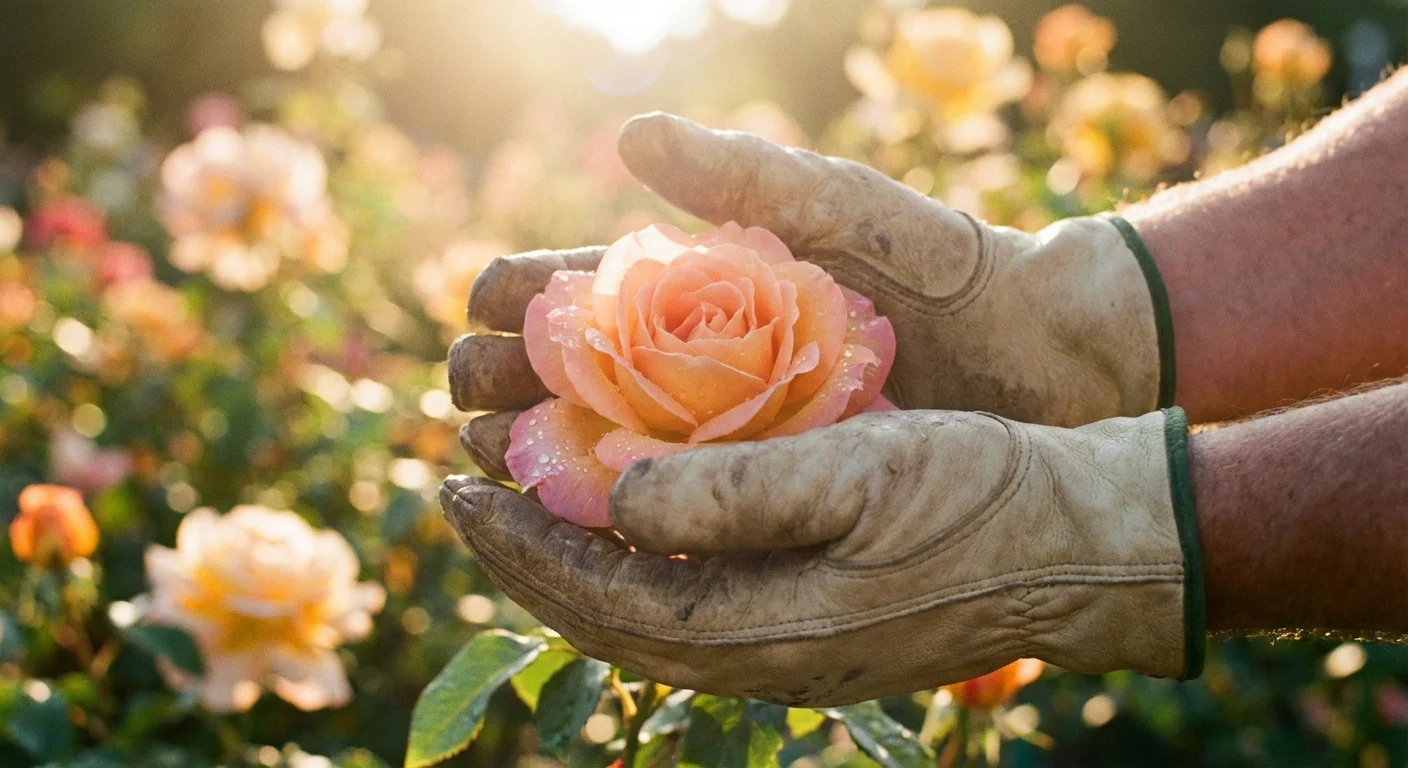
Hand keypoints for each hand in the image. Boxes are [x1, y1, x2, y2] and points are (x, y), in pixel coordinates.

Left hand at [441, 407, 1202, 705]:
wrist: (1084, 546)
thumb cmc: (983, 499)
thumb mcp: (862, 473)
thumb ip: (736, 490)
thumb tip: (617, 495)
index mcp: (759, 631)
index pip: (598, 600)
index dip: (516, 546)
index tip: (451, 487)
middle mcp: (760, 657)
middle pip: (604, 618)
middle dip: (524, 558)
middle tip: (461, 490)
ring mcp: (788, 649)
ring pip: (642, 612)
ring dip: (573, 558)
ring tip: (523, 500)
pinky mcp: (813, 624)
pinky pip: (691, 600)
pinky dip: (637, 557)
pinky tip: (629, 513)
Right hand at [450, 113, 1172, 471]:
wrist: (1048, 357)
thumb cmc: (948, 271)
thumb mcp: (847, 212)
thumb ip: (746, 175)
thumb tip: (630, 136)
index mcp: (701, 288)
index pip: (577, 291)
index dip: (520, 299)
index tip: (488, 313)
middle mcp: (697, 364)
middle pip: (568, 377)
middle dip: (508, 385)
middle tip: (477, 408)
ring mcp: (726, 434)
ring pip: (604, 451)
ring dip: (542, 457)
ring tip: (503, 471)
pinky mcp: (764, 491)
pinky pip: (673, 509)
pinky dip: (618, 517)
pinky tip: (582, 534)